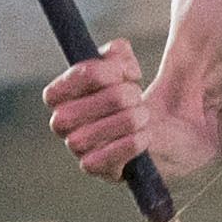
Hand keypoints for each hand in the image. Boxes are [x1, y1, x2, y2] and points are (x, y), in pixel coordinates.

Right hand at [43, 38, 150, 181]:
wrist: (167, 128)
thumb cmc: (134, 95)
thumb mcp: (127, 67)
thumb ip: (118, 54)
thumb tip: (116, 50)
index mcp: (61, 99)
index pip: (53, 94)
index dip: (87, 78)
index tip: (120, 70)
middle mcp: (63, 127)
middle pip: (68, 116)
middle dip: (110, 100)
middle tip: (137, 94)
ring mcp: (79, 150)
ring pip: (83, 139)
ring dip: (122, 122)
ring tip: (145, 115)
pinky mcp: (101, 170)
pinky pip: (99, 162)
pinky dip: (127, 145)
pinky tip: (146, 135)